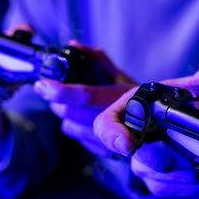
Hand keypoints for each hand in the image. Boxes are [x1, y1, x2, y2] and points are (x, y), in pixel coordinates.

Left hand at [33, 41, 135, 156]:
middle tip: (53, 91)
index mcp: (119, 96)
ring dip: (66, 114)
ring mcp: (110, 139)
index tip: (43, 85)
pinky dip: (75, 126)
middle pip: (70, 112)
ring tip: (73, 105)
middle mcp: (116, 119)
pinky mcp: (105, 152)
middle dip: (57, 100)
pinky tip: (83, 119)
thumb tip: (74, 46)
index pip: (86, 95)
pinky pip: (77, 136)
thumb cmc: (134, 98)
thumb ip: (97, 59)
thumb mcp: (119, 75)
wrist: (155, 127)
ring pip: (69, 125)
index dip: (61, 91)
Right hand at [94, 57, 198, 196]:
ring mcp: (145, 166)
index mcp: (135, 109)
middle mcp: (134, 140)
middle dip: (176, 159)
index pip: (107, 125)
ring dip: (190, 176)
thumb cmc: (198, 103)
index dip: (112, 136)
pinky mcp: (160, 186)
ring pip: (162, 182)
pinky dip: (196, 188)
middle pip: (145, 160)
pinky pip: (173, 195)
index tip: (129, 145)